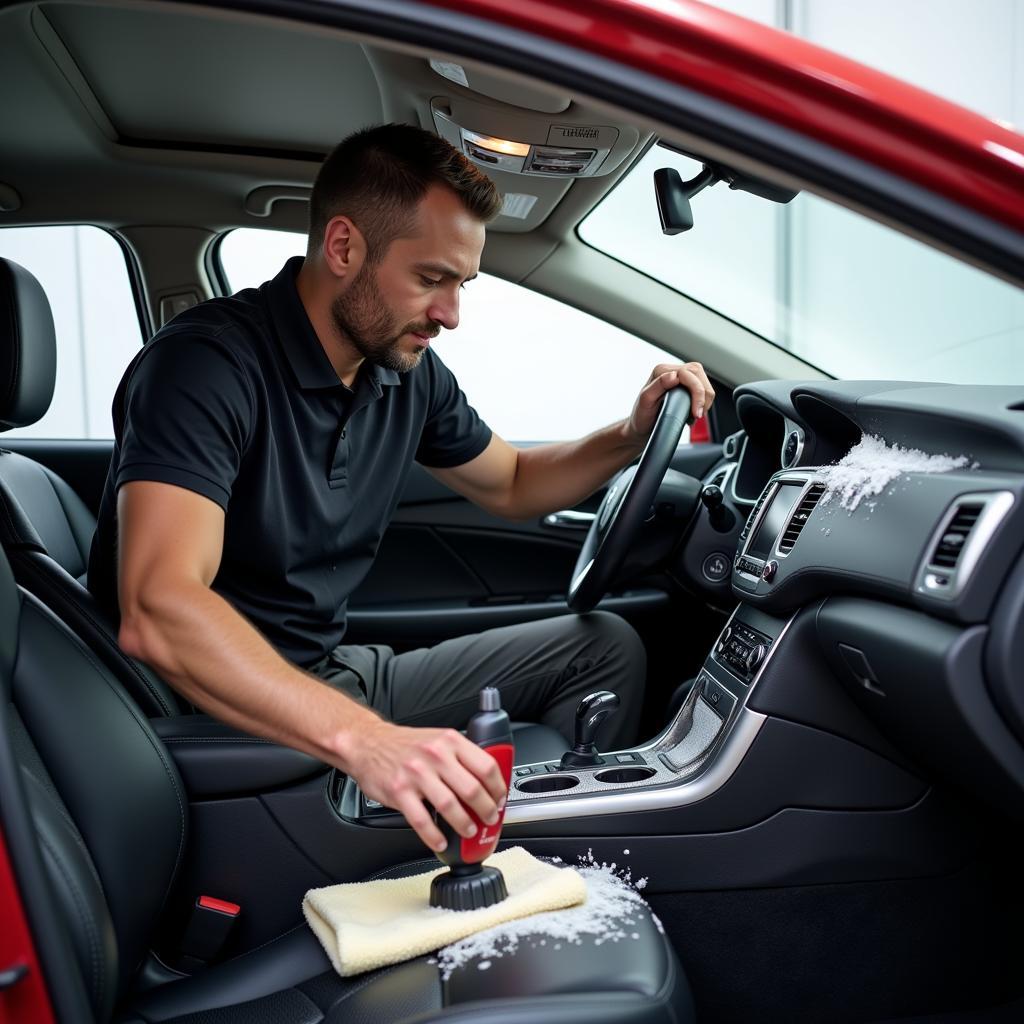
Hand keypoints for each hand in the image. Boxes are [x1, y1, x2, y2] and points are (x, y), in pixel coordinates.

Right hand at [353, 719, 507, 852]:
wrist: (368, 743)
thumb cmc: (405, 744)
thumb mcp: (438, 738)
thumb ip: (460, 756)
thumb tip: (486, 781)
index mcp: (450, 741)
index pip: (485, 766)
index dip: (498, 788)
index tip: (500, 799)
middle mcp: (435, 755)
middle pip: (472, 789)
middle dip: (486, 810)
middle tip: (489, 819)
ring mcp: (416, 773)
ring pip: (449, 806)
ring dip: (464, 824)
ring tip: (469, 830)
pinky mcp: (399, 791)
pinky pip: (421, 820)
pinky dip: (434, 835)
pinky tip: (440, 841)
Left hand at [625, 362, 715, 443]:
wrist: (641, 427)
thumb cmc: (641, 417)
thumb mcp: (645, 402)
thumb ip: (658, 386)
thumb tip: (674, 376)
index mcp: (661, 371)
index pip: (689, 373)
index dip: (697, 392)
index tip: (696, 411)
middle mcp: (670, 371)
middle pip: (698, 375)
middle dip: (703, 396)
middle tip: (697, 415)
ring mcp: (679, 377)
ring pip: (703, 381)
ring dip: (704, 399)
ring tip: (695, 415)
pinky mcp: (685, 386)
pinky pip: (702, 388)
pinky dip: (702, 401)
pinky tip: (694, 411)